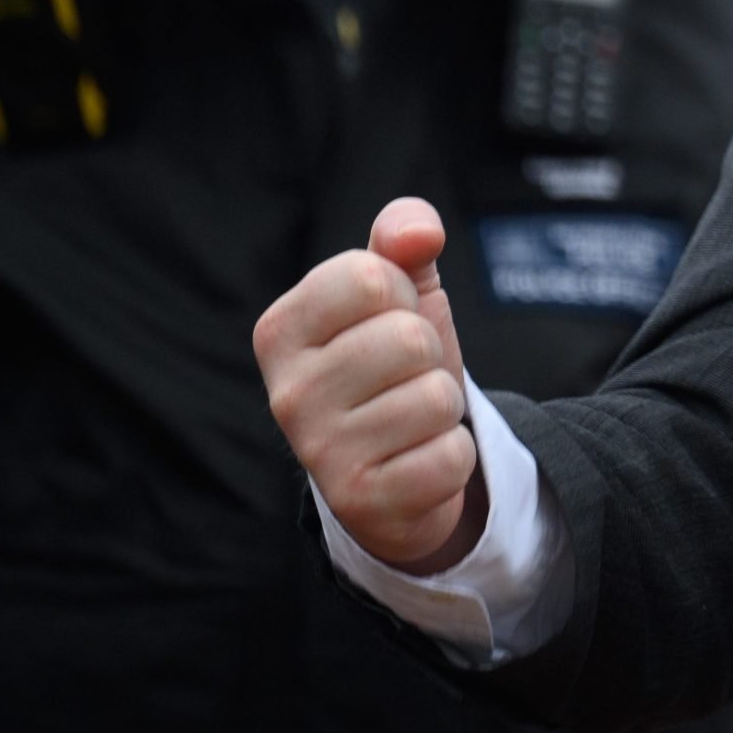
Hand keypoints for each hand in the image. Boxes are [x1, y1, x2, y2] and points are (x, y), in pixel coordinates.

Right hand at [254, 197, 487, 572]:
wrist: (395, 466)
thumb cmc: (391, 364)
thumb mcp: (397, 291)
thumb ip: (401, 238)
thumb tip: (419, 231)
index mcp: (281, 329)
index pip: (370, 277)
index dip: (403, 295)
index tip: (386, 322)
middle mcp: (286, 393)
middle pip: (409, 339)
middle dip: (430, 356)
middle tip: (404, 378)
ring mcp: (318, 452)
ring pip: (434, 399)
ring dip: (442, 406)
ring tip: (409, 419)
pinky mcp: (359, 502)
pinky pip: (449, 456)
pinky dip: (451, 456)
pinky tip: (416, 460)